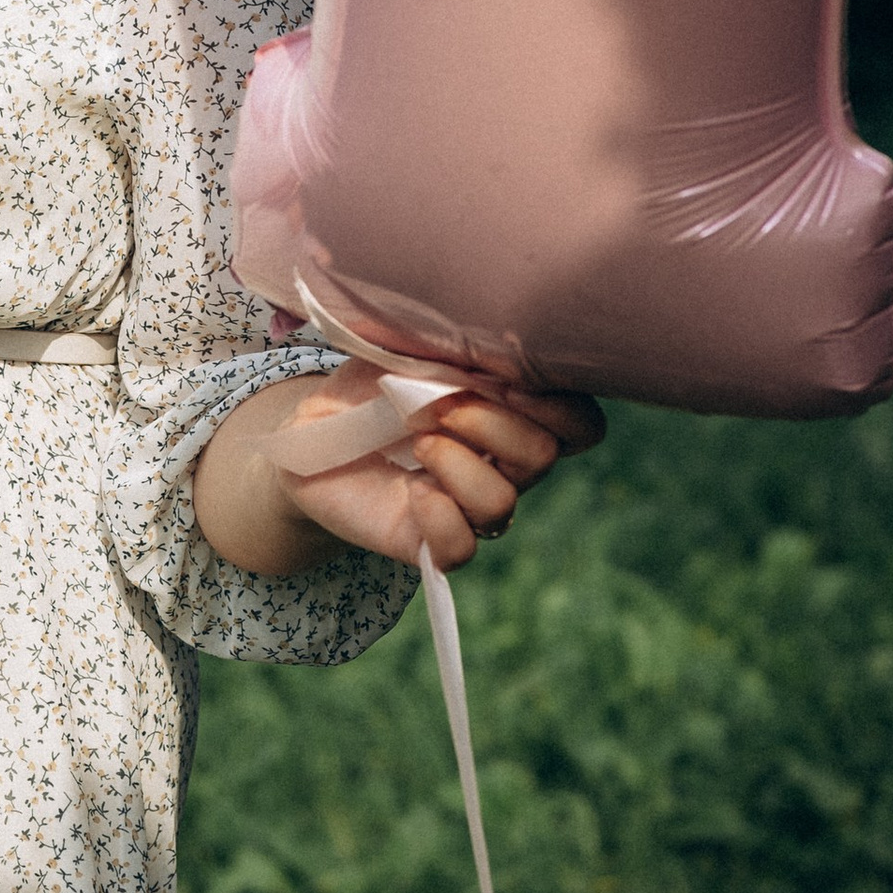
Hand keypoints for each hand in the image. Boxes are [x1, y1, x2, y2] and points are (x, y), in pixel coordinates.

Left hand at [191, 364, 603, 579]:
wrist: (312, 431)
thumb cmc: (372, 385)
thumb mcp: (414, 350)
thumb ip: (459, 348)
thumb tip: (492, 343)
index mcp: (515, 418)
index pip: (580, 426)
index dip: (560, 407)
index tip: (508, 381)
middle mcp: (503, 467)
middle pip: (543, 458)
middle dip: (492, 424)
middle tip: (440, 406)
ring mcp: (467, 509)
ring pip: (501, 505)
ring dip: (457, 467)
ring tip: (417, 443)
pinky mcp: (428, 543)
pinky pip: (461, 549)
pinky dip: (438, 517)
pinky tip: (410, 492)